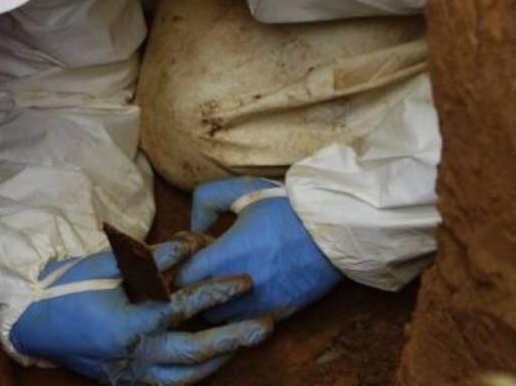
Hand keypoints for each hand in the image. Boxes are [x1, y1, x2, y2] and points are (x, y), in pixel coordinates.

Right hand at [10, 237, 273, 384]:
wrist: (36, 323)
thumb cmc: (70, 287)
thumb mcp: (107, 265)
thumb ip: (151, 259)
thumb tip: (189, 244)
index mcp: (126, 325)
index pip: (181, 309)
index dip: (216, 293)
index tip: (245, 281)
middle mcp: (133, 356)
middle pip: (194, 354)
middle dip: (235, 339)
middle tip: (267, 326)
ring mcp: (132, 376)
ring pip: (188, 377)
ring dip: (222, 359)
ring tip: (248, 339)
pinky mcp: (129, 384)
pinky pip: (172, 385)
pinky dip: (196, 373)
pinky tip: (215, 358)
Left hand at [173, 177, 343, 322]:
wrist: (335, 227)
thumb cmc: (287, 206)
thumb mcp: (243, 190)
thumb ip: (208, 201)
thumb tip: (193, 225)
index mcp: (227, 254)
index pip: (182, 277)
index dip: (180, 266)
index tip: (192, 255)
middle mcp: (240, 286)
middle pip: (196, 302)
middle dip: (195, 286)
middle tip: (207, 268)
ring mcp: (260, 304)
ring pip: (220, 319)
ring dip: (217, 302)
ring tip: (227, 280)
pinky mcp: (280, 314)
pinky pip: (247, 325)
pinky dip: (241, 312)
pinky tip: (249, 290)